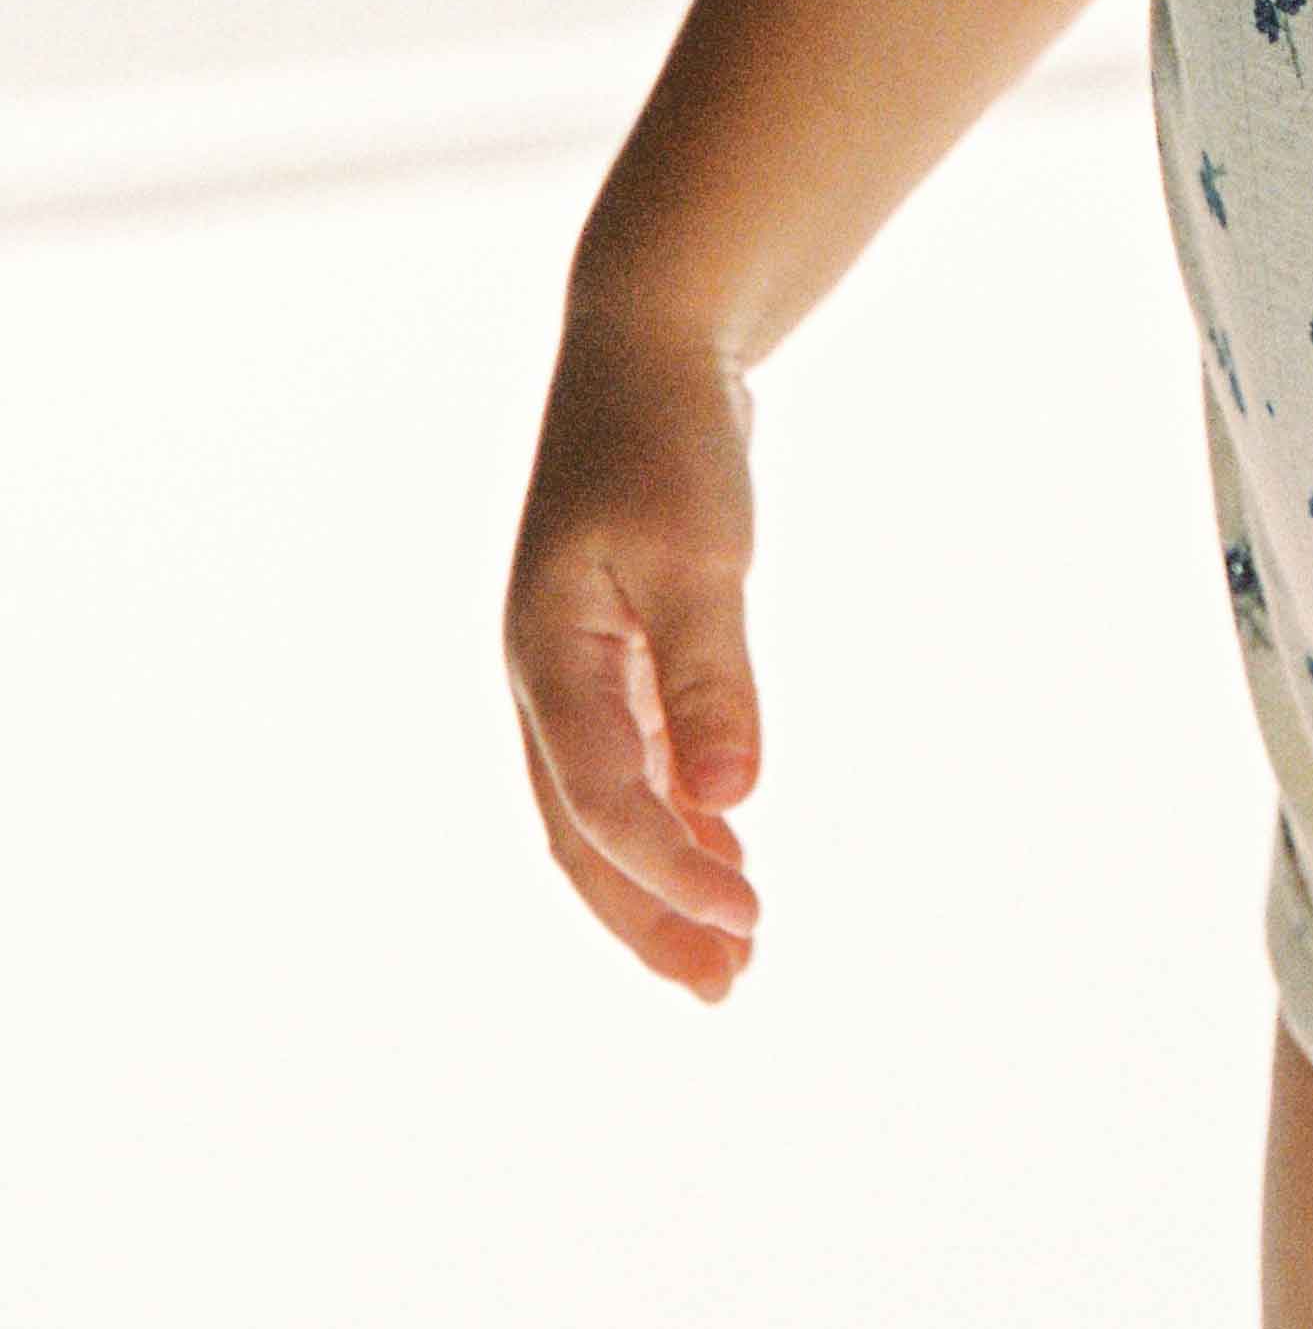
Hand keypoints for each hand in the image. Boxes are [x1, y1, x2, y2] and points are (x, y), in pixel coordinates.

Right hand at [502, 305, 767, 1001]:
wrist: (649, 341)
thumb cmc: (671, 436)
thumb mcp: (700, 553)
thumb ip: (711, 677)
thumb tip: (732, 800)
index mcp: (546, 658)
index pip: (602, 803)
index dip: (670, 874)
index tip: (750, 918)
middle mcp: (545, 677)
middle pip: (584, 831)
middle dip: (649, 916)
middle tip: (727, 987)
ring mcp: (571, 665)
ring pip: (602, 807)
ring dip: (659, 880)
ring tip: (727, 952)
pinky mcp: (609, 648)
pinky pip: (626, 761)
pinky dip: (670, 815)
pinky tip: (722, 846)